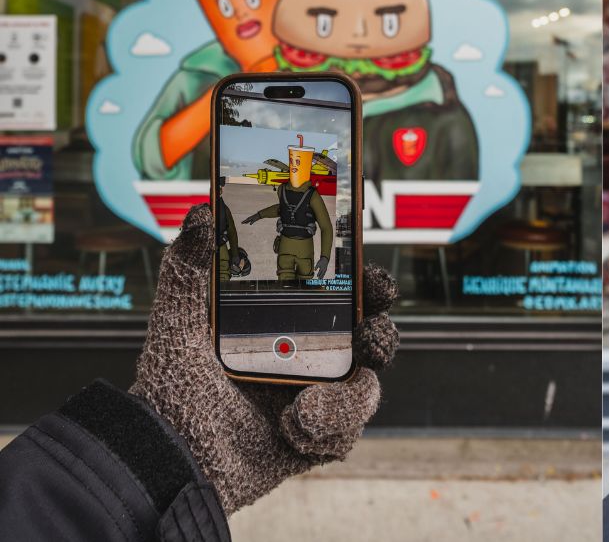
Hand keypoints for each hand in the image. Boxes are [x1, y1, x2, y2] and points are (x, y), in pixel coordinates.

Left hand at [130, 205, 399, 513]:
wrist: (167, 455)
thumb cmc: (169, 386)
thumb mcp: (177, 319)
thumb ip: (189, 265)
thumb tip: (201, 214)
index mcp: (285, 326)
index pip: (341, 298)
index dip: (366, 285)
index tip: (370, 279)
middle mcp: (308, 361)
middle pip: (372, 339)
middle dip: (380, 334)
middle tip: (366, 335)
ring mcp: (316, 402)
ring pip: (366, 389)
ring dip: (349, 395)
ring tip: (306, 406)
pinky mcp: (316, 441)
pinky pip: (347, 433)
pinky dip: (327, 428)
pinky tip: (292, 427)